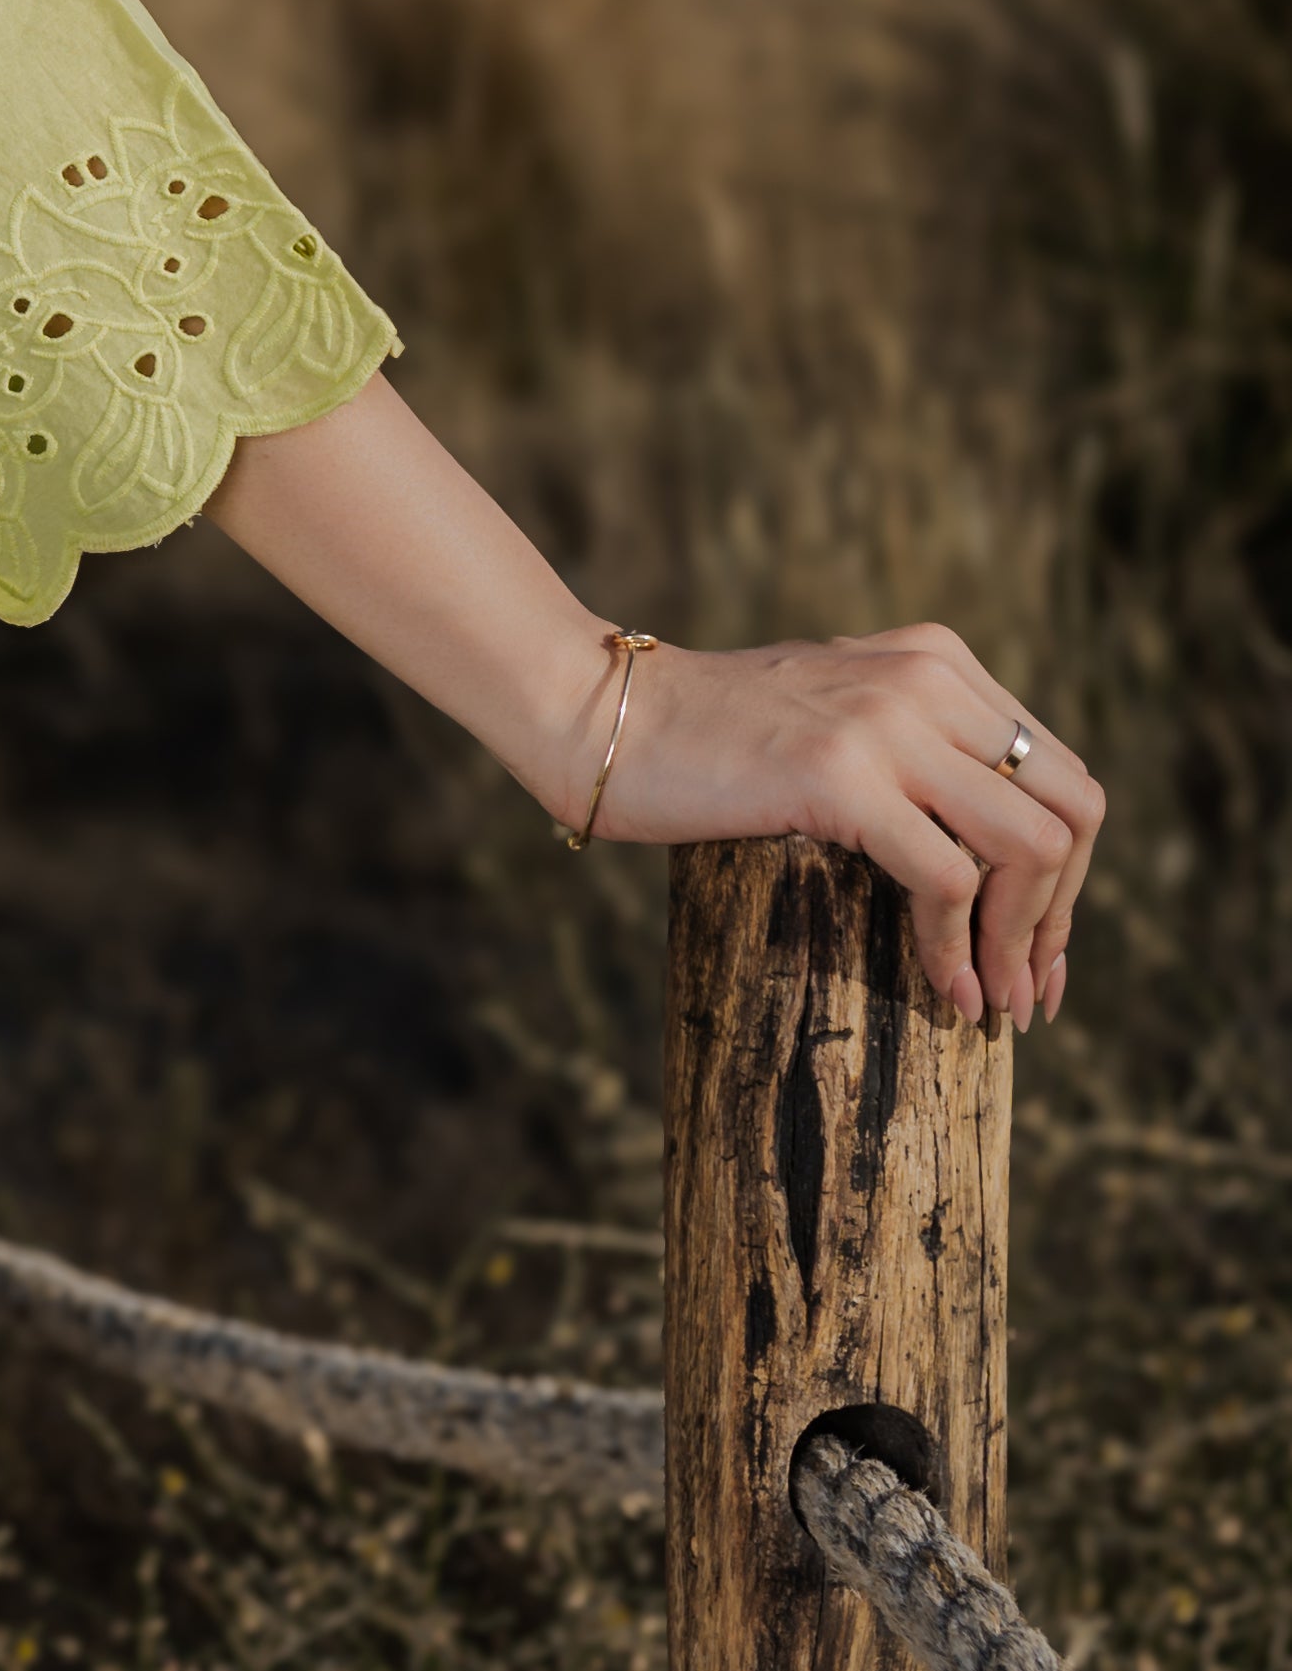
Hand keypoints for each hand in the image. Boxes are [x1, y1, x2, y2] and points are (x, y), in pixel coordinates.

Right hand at [209, 386, 1101, 1035]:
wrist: (597, 716)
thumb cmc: (701, 741)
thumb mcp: (833, 723)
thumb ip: (910, 754)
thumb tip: (985, 868)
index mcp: (937, 662)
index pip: (1063, 773)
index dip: (1071, 878)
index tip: (1039, 955)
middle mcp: (929, 679)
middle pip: (1073, 810)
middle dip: (1064, 917)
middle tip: (1031, 995)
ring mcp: (887, 721)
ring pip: (1031, 846)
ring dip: (1025, 945)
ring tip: (996, 1008)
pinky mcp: (840, 773)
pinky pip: (949, 879)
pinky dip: (958, 952)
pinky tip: (944, 996)